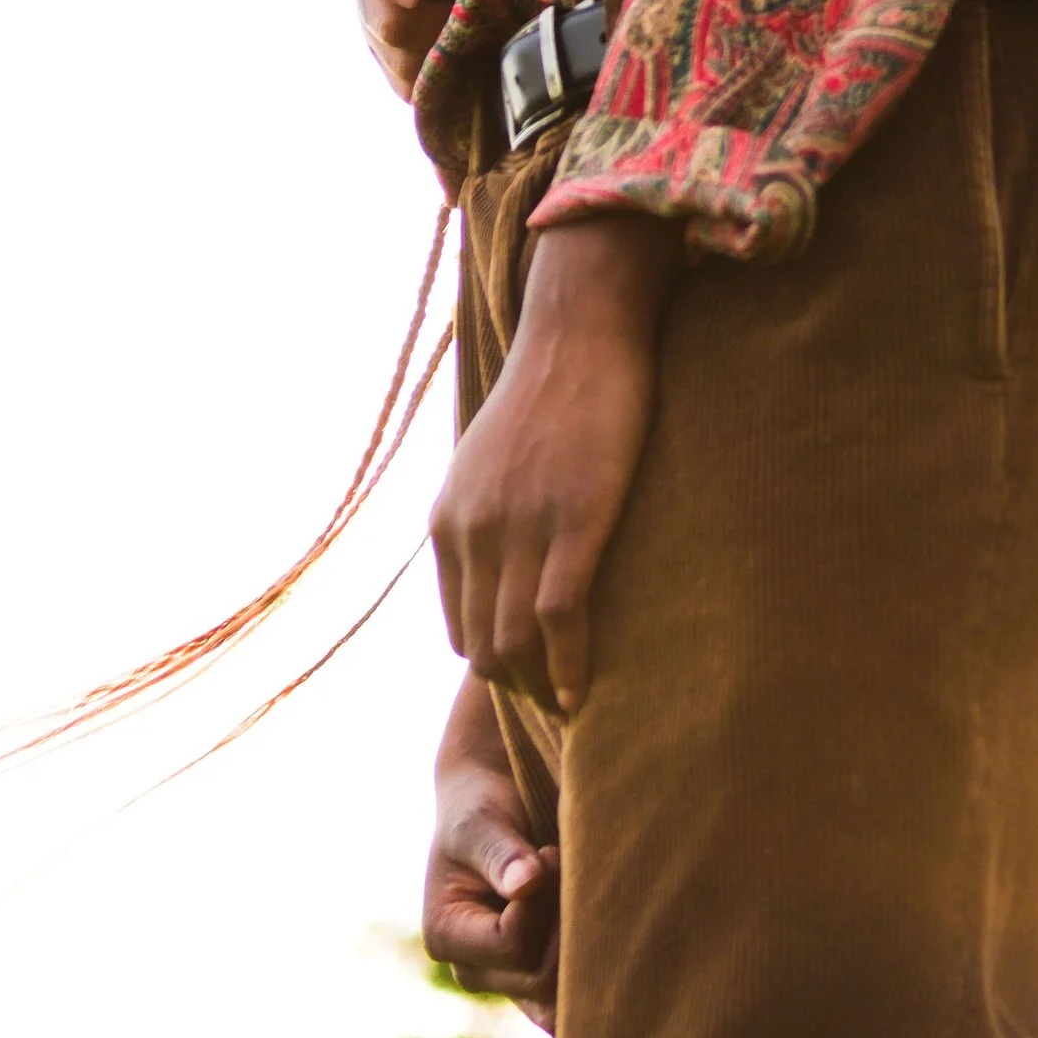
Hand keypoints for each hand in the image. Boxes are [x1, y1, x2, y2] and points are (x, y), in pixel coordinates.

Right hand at [423, 669, 560, 1026]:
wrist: (495, 807)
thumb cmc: (481, 808)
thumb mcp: (480, 822)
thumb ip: (500, 853)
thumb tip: (526, 884)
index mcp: (446, 935)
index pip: (512, 943)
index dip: (542, 900)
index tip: (550, 854)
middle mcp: (474, 970)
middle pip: (541, 978)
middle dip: (567, 924)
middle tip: (571, 872)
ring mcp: (508, 981)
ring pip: (562, 995)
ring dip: (584, 943)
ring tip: (582, 892)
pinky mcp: (539, 978)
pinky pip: (572, 998)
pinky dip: (594, 969)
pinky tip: (607, 930)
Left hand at [429, 209, 683, 713]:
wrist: (580, 331)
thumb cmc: (551, 390)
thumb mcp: (491, 458)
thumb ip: (485, 510)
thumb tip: (500, 554)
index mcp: (449, 520)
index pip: (461, 626)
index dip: (497, 664)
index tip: (536, 679)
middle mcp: (473, 529)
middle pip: (485, 645)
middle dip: (521, 687)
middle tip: (563, 706)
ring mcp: (520, 526)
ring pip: (517, 642)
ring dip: (544, 687)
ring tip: (577, 707)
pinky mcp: (574, 519)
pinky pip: (560, 617)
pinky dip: (571, 665)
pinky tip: (587, 692)